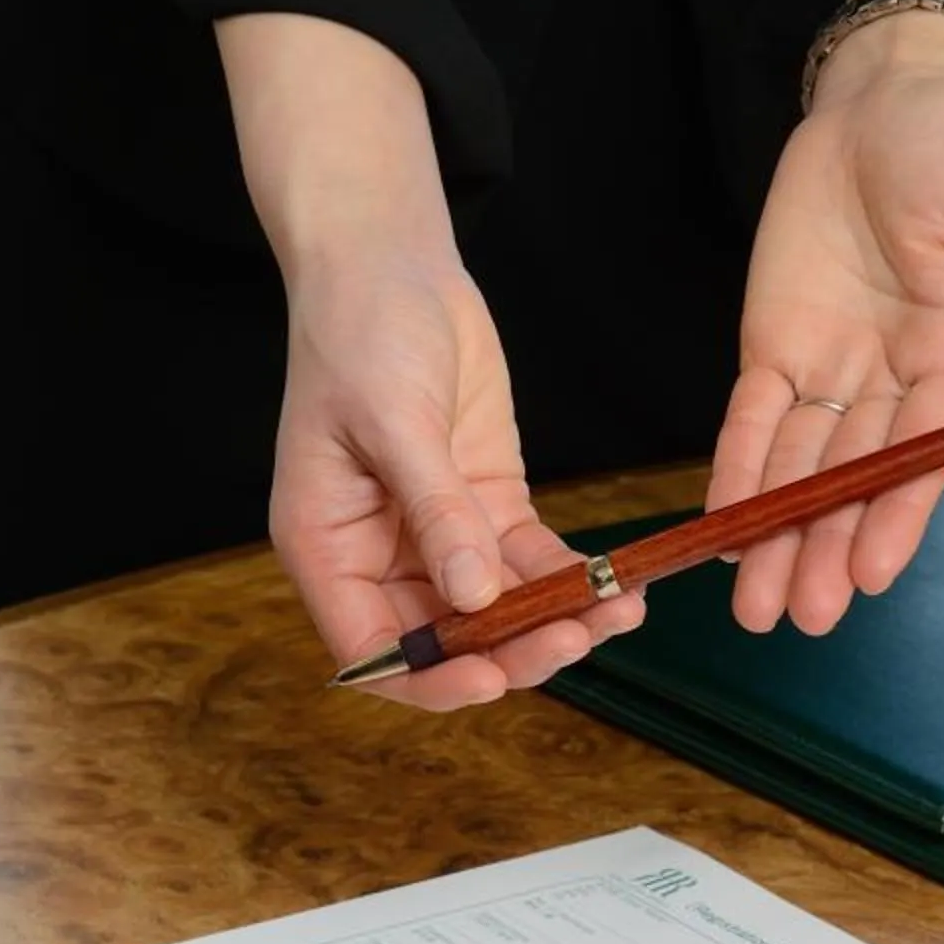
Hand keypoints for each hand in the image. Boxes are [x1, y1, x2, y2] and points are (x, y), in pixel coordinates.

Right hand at [272, 247, 644, 709]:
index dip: (431, 677)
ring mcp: (435, 533)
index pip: (373, 649)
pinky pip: (529, 560)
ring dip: (553, 619)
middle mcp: (377, 555)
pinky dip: (569, 576)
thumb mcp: (394, 422)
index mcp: (326, 548)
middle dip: (510, 649)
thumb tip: (475, 595)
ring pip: (496, 609)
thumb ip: (436, 511)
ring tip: (617, 613)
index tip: (493, 677)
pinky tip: (615, 584)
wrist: (390, 266)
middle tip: (576, 636)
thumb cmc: (360, 333)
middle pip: (445, 640)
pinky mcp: (484, 503)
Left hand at [714, 10, 943, 636]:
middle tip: (798, 617)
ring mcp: (830, 366)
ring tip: (754, 604)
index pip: (921, 455)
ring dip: (776, 534)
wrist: (886, 104)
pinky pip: (751, 418)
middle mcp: (892, 380)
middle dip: (826, 547)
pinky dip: (735, 471)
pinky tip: (719, 527)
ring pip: (799, 467)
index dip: (894, 516)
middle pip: (853, 479)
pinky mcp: (775, 344)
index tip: (872, 575)